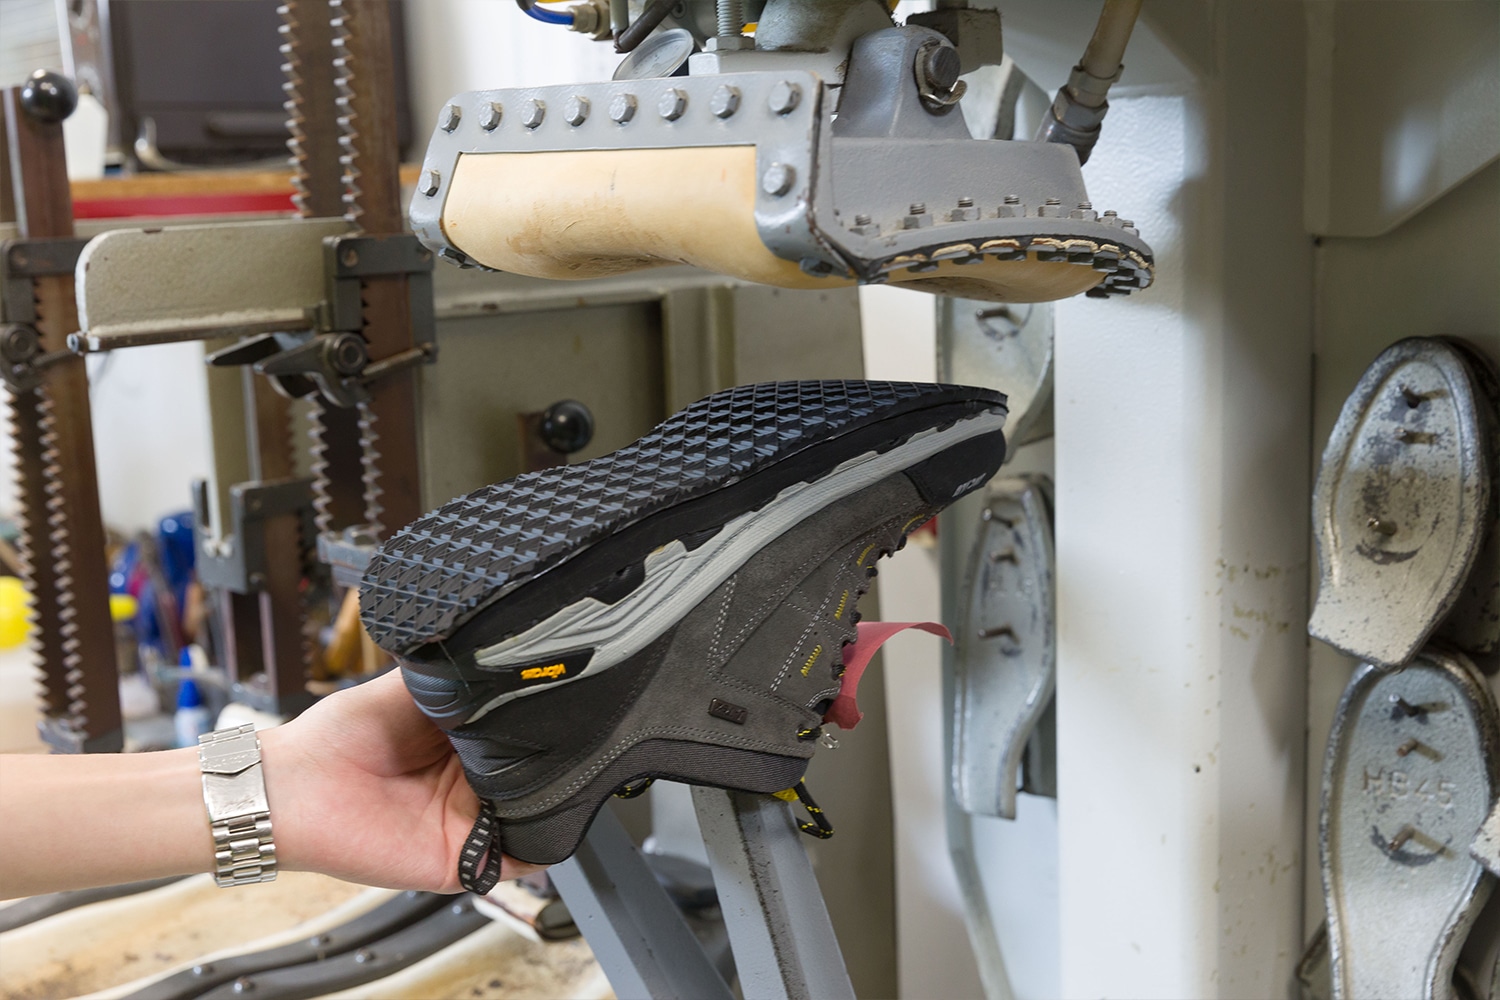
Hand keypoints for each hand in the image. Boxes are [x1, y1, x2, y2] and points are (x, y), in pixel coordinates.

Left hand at [260, 669, 543, 892]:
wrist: (296, 785)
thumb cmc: (339, 735)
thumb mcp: (408, 687)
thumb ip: (457, 677)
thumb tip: (506, 660)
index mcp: (463, 743)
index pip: (520, 736)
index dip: (540, 723)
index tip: (558, 703)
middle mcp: (469, 783)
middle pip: (532, 775)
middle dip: (550, 761)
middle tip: (559, 737)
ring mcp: (466, 822)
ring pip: (532, 816)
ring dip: (548, 799)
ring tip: (551, 771)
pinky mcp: (458, 860)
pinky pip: (514, 861)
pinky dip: (536, 844)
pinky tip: (536, 813)